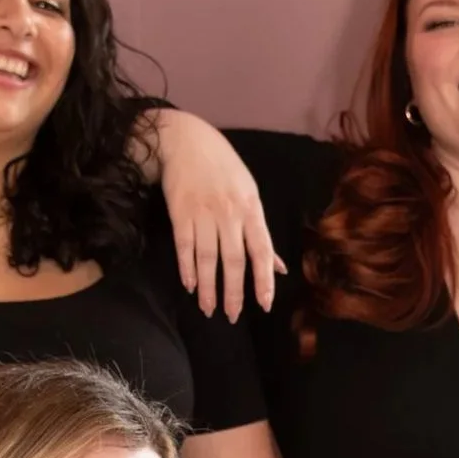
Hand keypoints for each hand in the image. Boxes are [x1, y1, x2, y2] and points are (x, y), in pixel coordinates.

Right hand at [154, 108, 282, 320]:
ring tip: (208, 309)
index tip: (264, 305)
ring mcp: (203, 213)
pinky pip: (184, 246)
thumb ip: (261, 233)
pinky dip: (187, 268)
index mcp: (251, 209)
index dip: (263, 280)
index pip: (261, 251)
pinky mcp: (180, 212)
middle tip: (232, 317)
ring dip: (208, 287)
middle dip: (234, 292)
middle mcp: (229, 213)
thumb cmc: (223, 169)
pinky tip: (189, 285)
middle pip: (234, 260)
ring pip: (207, 258)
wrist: (186, 140)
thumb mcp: (250, 194)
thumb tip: (278, 268)